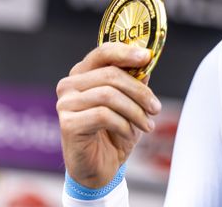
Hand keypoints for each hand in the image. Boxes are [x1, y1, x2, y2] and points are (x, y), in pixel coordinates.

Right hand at [56, 43, 161, 187]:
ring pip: (109, 95)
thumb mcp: (130, 103)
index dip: (126, 52)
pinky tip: (128, 133)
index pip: (103, 52)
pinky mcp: (68, 123)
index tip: (146, 57)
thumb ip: (134, 80)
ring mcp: (65, 104)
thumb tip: (146, 61)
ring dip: (135, 111)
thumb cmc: (113, 132)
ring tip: (147, 124)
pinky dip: (123, 124)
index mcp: (83, 74)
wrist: (99, 169)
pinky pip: (103, 115)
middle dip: (139, 91)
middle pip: (111, 75)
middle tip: (155, 108)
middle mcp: (69, 85)